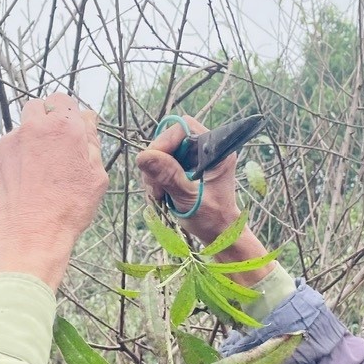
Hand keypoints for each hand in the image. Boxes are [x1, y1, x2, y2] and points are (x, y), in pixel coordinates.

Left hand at [0, 93, 107, 289]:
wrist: (30, 234)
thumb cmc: (69, 208)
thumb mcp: (96, 176)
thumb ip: (92, 142)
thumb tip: (87, 120)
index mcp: (65, 128)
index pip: (63, 100)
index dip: (67, 113)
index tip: (68, 128)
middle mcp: (34, 127)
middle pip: (36, 107)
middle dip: (44, 120)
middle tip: (51, 145)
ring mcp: (9, 141)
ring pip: (19, 130)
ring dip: (28, 141)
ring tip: (36, 172)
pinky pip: (4, 150)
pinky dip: (12, 161)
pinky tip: (21, 184)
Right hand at [136, 114, 275, 284]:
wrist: (219, 235)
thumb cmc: (213, 219)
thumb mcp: (189, 199)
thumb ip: (169, 176)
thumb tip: (144, 156)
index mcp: (216, 150)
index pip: (183, 128)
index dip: (164, 142)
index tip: (153, 164)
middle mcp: (206, 149)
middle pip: (169, 140)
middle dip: (157, 162)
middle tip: (155, 187)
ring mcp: (195, 158)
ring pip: (162, 153)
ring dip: (154, 173)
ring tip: (159, 195)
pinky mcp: (185, 168)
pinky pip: (162, 164)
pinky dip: (156, 179)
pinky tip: (160, 195)